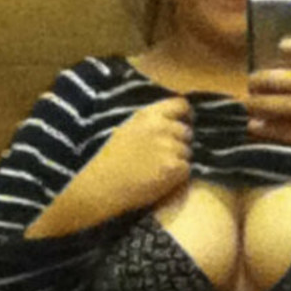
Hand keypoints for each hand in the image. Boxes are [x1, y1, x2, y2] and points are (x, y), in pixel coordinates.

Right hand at [84, 97, 191, 212]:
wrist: (102, 186)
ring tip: (156, 169)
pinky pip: (186, 169)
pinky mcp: (173, 167)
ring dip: (178, 161)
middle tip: (162, 156)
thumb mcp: (129, 128)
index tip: (185, 124)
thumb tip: (175, 120)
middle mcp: (161, 127)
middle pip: (187, 132)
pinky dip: (177, 176)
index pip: (181, 104)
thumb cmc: (111, 160)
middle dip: (180, 143)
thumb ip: (152, 122)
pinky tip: (159, 179)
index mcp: (149, 115)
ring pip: (188, 152)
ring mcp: (169, 147)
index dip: (186, 115)